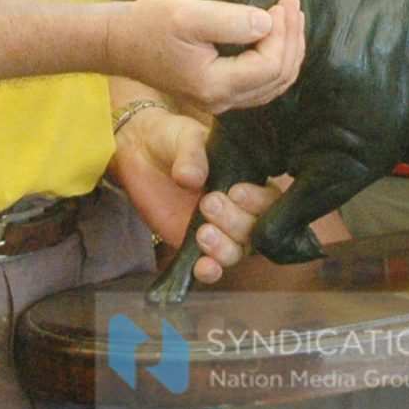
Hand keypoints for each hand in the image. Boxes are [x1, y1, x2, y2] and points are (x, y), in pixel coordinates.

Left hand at [109, 109, 281, 284]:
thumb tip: (190, 178)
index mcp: (247, 179)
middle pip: (255, 230)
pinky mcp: (194, 246)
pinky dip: (210, 271)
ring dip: (224, 248)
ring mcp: (218, 230)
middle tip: (207, 203)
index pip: (270, 199)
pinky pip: (210, 266)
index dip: (258, 201)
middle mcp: (239, 209)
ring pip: (237, 251)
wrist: (138, 153)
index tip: (234, 192)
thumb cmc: (171, 138)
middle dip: (235, 221)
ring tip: (202, 233)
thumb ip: (190, 154)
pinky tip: (202, 268)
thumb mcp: (183, 137)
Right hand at [110, 0, 305, 116]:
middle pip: (277, 78)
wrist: (119, 41)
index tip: (281, 3)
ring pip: (272, 84)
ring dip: (287, 50)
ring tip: (291, 17)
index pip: (269, 66)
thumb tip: (267, 23)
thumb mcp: (188, 14)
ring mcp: (219, 100)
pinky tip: (276, 36)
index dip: (284, 34)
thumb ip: (230, 20)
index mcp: (214, 85)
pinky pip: (259, 83)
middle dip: (292, 39)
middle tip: (292, 5)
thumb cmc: (148, 24)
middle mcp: (220, 101)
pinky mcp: (217, 91)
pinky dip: (275, 59)